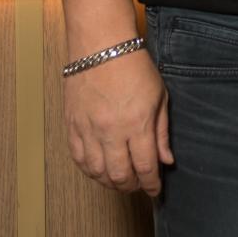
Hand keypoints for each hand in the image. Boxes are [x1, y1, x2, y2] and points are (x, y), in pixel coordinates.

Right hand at [63, 48, 171, 195]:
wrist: (101, 46)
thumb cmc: (134, 66)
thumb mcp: (160, 96)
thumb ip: (162, 132)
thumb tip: (166, 161)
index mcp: (137, 123)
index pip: (145, 167)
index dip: (152, 184)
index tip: (156, 190)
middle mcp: (111, 131)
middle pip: (120, 175)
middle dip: (132, 186)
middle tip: (139, 186)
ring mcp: (88, 130)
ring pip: (97, 172)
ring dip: (110, 182)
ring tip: (120, 180)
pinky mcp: (72, 126)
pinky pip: (78, 159)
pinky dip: (89, 171)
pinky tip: (99, 170)